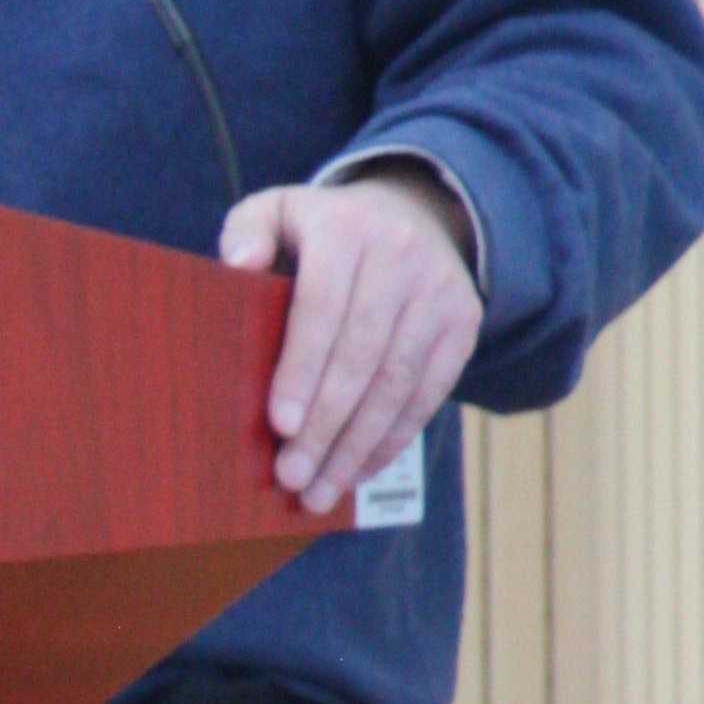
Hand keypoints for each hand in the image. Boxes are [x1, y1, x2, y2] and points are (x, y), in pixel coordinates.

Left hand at [219, 169, 480, 515]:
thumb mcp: (277, 212)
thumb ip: (247, 232)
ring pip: (398, 383)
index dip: (302, 368)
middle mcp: (401, 256)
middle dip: (327, 424)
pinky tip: (358, 471)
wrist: (408, 214)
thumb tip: (240, 265)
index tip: (280, 424)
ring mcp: (439, 292)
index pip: (323, 307)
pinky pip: (428, 393)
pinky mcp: (464, 325)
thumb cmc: (318, 230)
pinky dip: (392, 439)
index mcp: (347, 228)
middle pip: (363, 355)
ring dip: (358, 446)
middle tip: (292, 477)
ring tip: (319, 491)